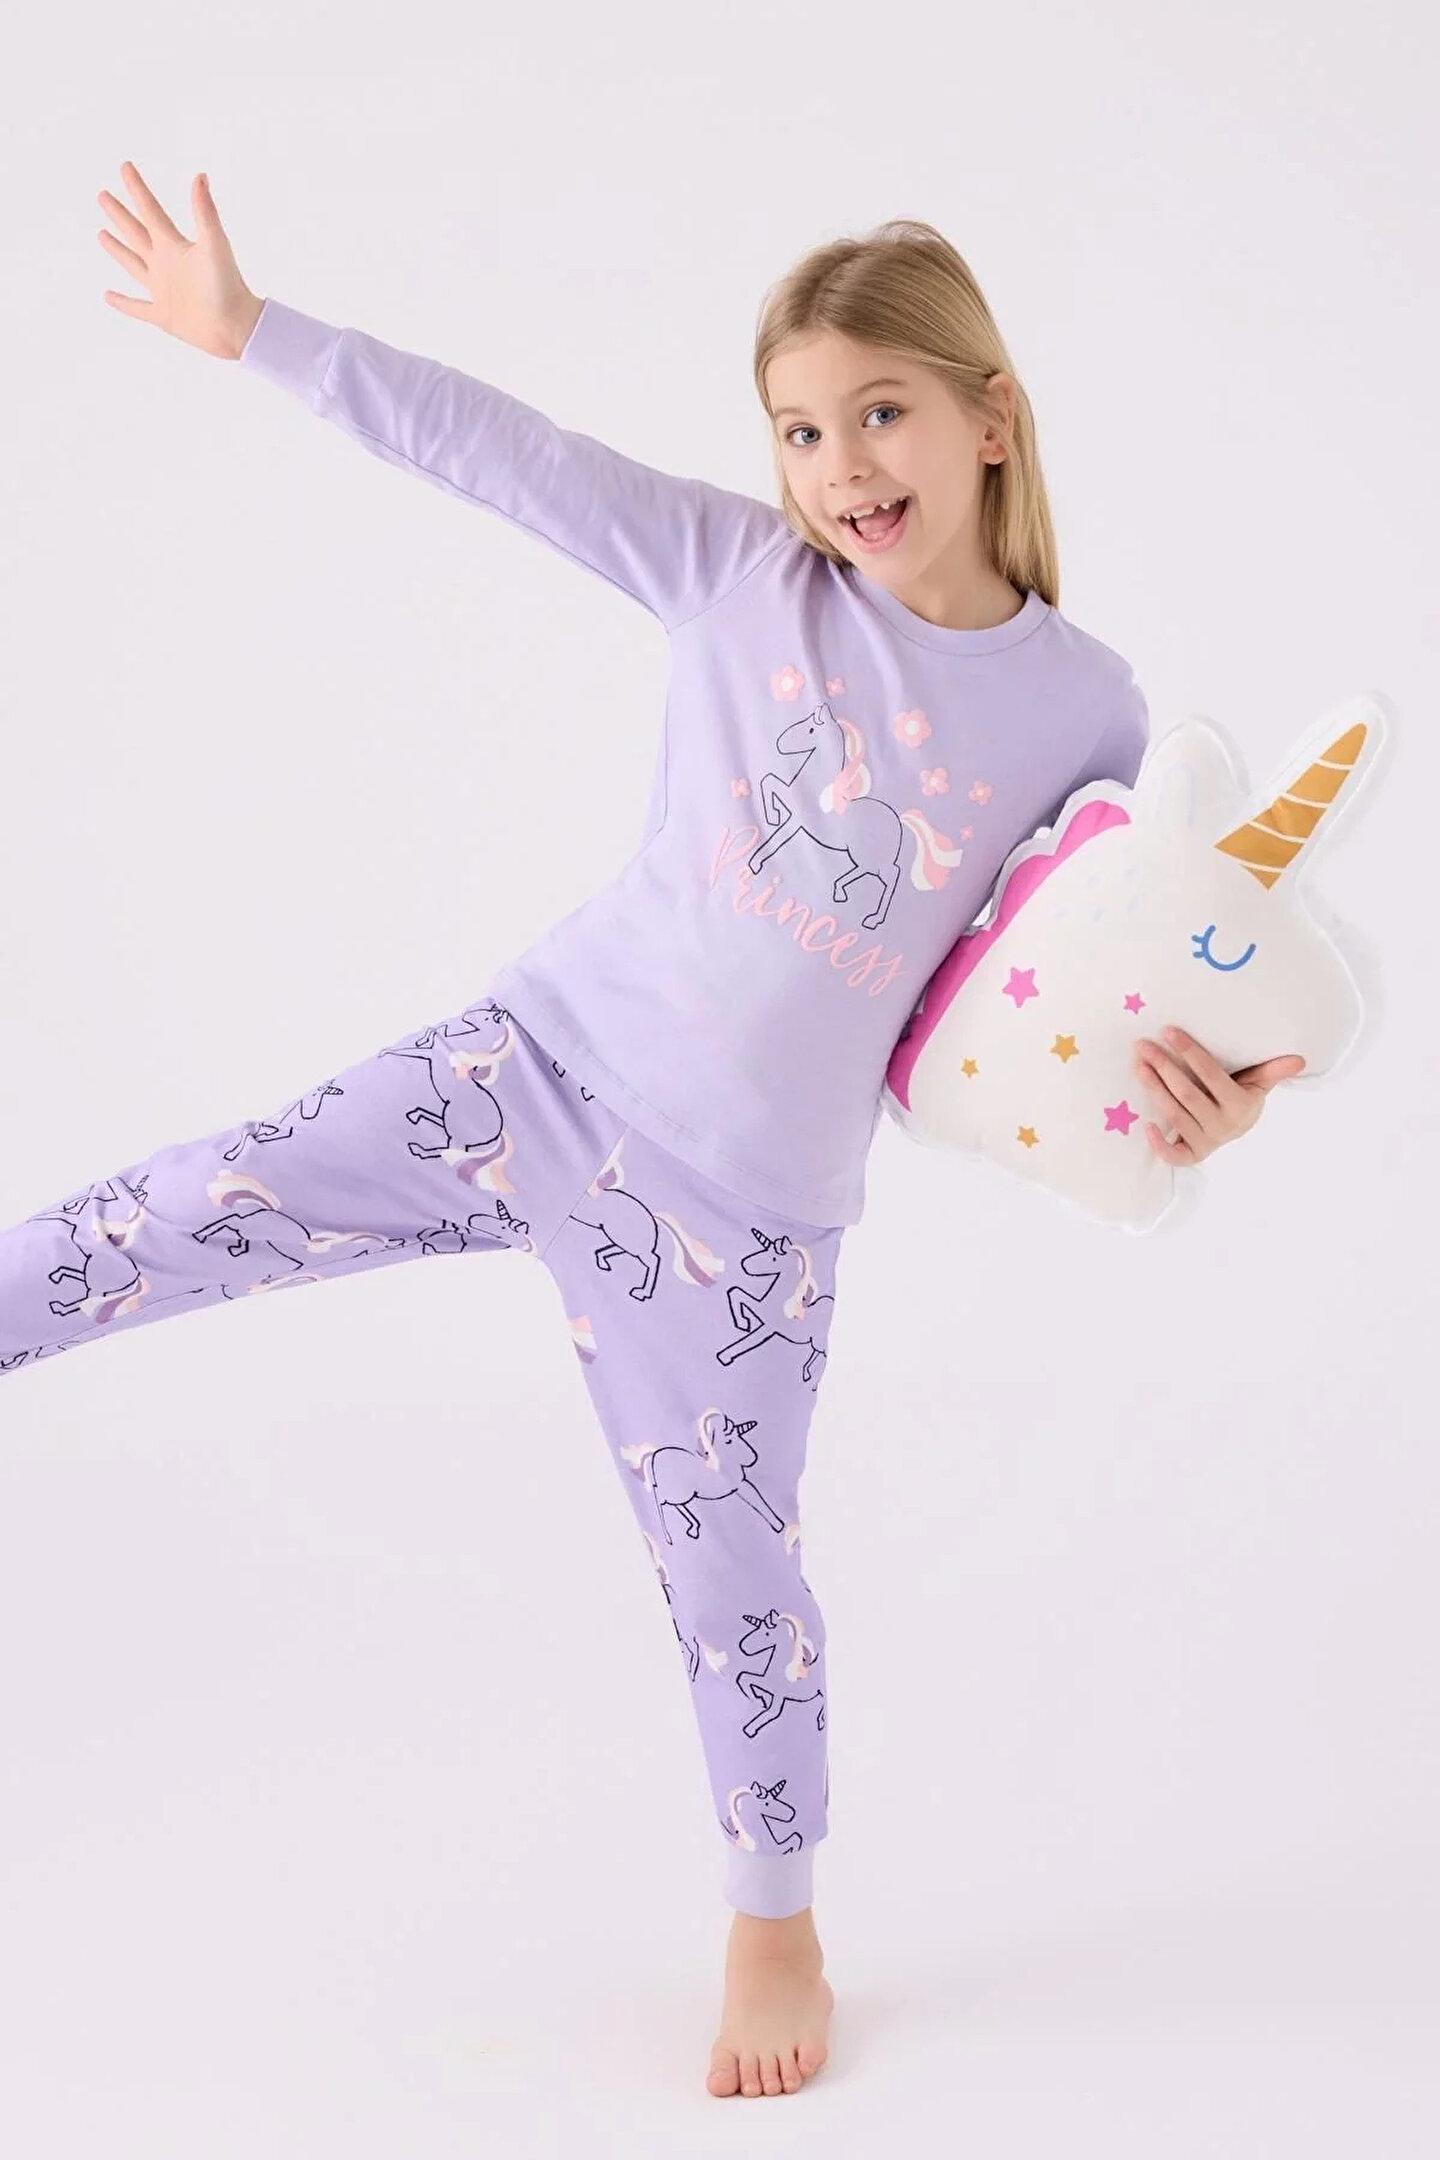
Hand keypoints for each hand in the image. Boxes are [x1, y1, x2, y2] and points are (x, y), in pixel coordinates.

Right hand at [97, 162, 261, 358]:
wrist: (237, 327)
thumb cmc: (229, 285)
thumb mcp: (214, 244)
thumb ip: (205, 212)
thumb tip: (201, 175)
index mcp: (175, 246)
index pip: (150, 210)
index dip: (137, 188)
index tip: (125, 166)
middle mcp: (166, 264)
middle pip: (136, 233)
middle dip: (120, 214)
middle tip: (102, 195)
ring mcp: (163, 290)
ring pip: (133, 264)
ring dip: (117, 249)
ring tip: (101, 233)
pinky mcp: (163, 315)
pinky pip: (137, 308)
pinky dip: (122, 303)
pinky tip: (107, 296)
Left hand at [1132, 1025, 1304, 1165]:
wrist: (1239, 1128)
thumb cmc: (1243, 1095)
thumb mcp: (1258, 1082)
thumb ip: (1273, 1070)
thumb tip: (1299, 1060)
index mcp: (1240, 1105)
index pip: (1211, 1074)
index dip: (1190, 1052)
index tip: (1168, 1032)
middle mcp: (1224, 1125)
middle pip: (1188, 1094)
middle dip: (1163, 1068)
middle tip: (1143, 1046)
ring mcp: (1208, 1142)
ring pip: (1176, 1115)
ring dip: (1154, 1090)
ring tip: (1138, 1066)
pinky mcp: (1194, 1155)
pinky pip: (1176, 1156)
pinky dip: (1160, 1145)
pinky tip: (1145, 1124)